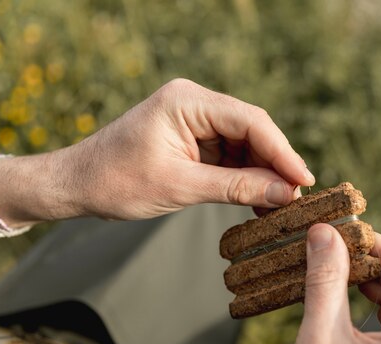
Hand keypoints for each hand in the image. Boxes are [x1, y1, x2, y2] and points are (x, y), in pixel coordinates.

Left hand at [0, 79, 313, 226]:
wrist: (77, 185)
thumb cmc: (115, 182)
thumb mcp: (180, 187)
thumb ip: (236, 188)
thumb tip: (285, 193)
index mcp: (186, 101)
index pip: (249, 120)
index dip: (281, 151)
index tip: (303, 179)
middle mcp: (194, 103)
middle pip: (252, 130)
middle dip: (275, 164)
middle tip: (297, 196)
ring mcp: (195, 120)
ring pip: (245, 144)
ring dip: (263, 174)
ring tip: (280, 204)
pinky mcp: (194, 138)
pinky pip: (230, 155)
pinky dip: (245, 177)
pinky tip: (259, 199)